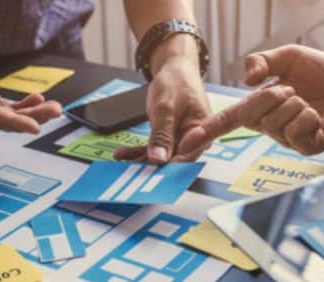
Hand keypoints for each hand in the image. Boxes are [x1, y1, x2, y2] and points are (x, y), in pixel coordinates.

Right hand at [0, 28, 61, 132]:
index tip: (35, 126)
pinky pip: (7, 109)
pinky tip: (39, 99)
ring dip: (33, 113)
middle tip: (56, 111)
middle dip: (32, 118)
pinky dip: (23, 106)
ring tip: (56, 107)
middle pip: (4, 120)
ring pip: (9, 116)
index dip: (13, 122)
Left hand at [114, 47, 210, 162]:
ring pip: (160, 156)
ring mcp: (181, 139)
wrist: (175, 68)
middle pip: (172, 160)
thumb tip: (159, 159)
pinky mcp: (170, 137)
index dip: (166, 168)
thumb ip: (162, 135)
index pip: (185, 158)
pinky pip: (154, 148)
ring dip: (140, 158)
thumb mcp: (166, 108)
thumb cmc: (177, 82)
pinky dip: (139, 150)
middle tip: (129, 169)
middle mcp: (194, 140)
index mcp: (201, 132)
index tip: (146, 172)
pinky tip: (123, 154)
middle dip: (149, 165)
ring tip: (122, 160)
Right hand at [175, 44, 323, 157]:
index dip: (207, 131)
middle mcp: (270, 125)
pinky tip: (318, 117)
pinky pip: (296, 133)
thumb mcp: (289, 57)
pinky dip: (308, 118)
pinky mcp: (307, 146)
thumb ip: (263, 61)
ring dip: (295, 104)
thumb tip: (245, 78)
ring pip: (276, 122)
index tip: (186, 144)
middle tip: (292, 89)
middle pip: (252, 114)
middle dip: (271, 94)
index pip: (229, 120)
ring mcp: (288, 139)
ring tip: (309, 103)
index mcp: (261, 106)